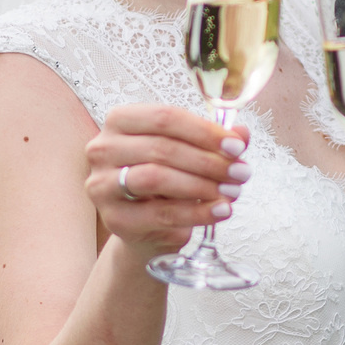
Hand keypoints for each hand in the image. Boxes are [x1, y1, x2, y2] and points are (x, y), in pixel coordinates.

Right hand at [84, 105, 248, 257]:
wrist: (146, 227)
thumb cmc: (167, 182)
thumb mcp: (189, 155)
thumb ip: (213, 142)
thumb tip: (242, 133)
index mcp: (120, 121)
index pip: (164, 117)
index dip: (204, 131)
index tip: (237, 146)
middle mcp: (103, 149)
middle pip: (161, 148)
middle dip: (208, 161)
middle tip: (241, 172)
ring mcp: (102, 185)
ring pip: (156, 178)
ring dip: (202, 185)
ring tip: (232, 191)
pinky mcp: (114, 218)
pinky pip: (161, 214)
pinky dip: (196, 213)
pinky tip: (220, 211)